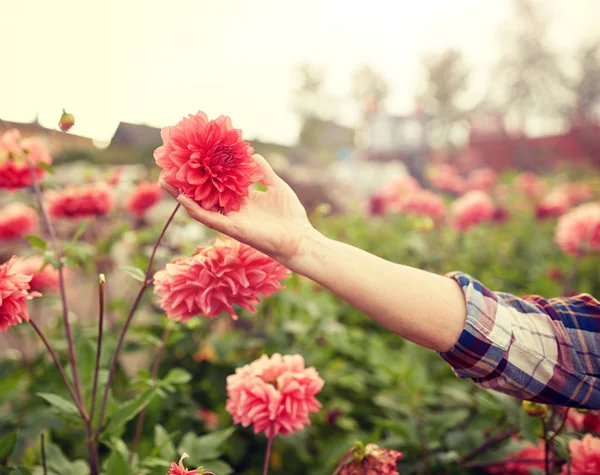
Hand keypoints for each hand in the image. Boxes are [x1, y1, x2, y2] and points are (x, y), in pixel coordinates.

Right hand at [159, 154, 314, 265]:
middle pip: (203, 194)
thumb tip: (251, 154)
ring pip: (199, 206)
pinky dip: (195, 209)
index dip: (204, 172)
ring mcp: (230, 219)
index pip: (217, 183)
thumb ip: (263, 171)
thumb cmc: (290, 215)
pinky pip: (209, 219)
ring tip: (165, 181)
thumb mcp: (277, 186)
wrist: (299, 238)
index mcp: (241, 199)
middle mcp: (232, 209)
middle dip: (185, 183)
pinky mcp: (232, 229)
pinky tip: (183, 199)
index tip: (190, 158)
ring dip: (181, 195)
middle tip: (168, 168)